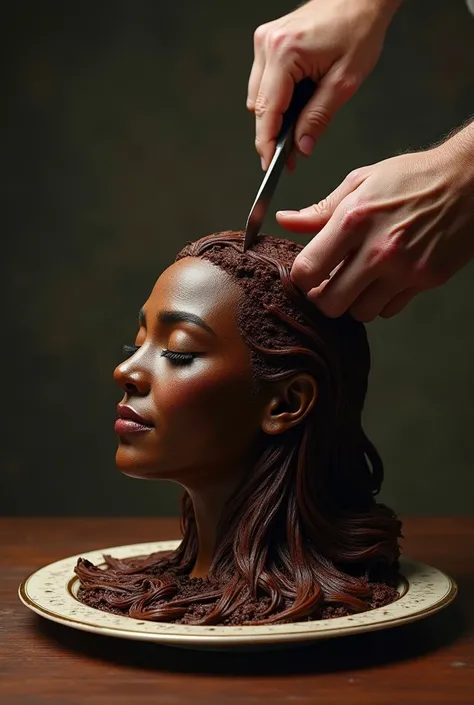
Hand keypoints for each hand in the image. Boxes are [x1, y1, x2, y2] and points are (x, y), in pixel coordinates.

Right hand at [247, 0, 401, 168]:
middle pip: (258, 106)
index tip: (270, 164)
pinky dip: (278, 97)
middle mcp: (268, 45)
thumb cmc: (359, 29)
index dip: (267, 142)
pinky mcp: (269, 41)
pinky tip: (298, 101)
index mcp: (285, 53)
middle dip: (273, 132)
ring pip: (258, 95)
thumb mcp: (344, 81)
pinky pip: (264, 81)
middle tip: (292, 153)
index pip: (267, 110)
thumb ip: (319, 118)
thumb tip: (301, 146)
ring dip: (276, 114)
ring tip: (300, 124)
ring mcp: (265, 41)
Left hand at [277, 125, 473, 320]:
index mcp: (354, 219)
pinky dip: (380, 302)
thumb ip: (321, 209)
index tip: (306, 274)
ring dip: (353, 302)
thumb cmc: (413, 178)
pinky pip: (388, 310)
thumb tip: (285, 220)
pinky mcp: (425, 281)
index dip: (300, 278)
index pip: (307, 270)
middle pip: (329, 303)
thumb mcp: (361, 182)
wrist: (469, 181)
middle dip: (323, 297)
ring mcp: (404, 269)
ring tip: (358, 280)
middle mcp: (378, 249)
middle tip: (328, 284)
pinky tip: (383, 281)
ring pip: (359, 313)